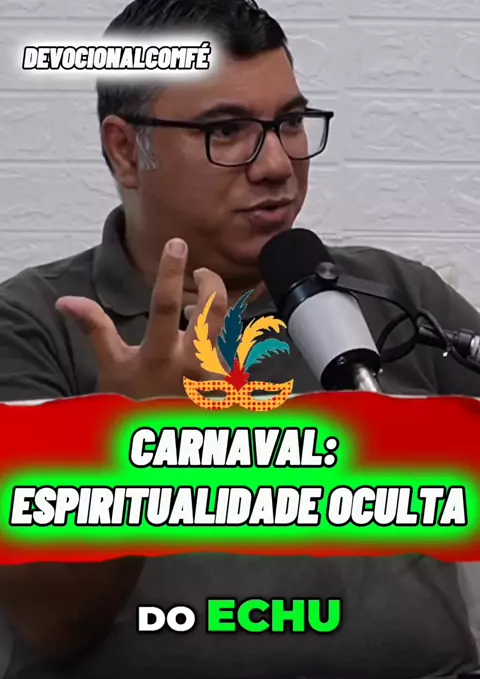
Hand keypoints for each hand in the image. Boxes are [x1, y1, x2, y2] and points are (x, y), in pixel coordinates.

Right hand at [56, 238, 227, 399]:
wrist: (157, 435)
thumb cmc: (132, 397)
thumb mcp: (111, 364)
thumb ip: (95, 328)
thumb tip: (66, 300)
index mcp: (159, 356)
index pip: (164, 305)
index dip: (170, 271)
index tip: (176, 243)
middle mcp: (192, 365)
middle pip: (214, 309)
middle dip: (211, 282)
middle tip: (200, 274)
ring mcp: (215, 374)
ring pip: (228, 325)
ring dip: (214, 309)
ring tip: (194, 311)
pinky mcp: (231, 381)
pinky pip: (236, 345)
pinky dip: (221, 332)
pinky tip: (204, 337)